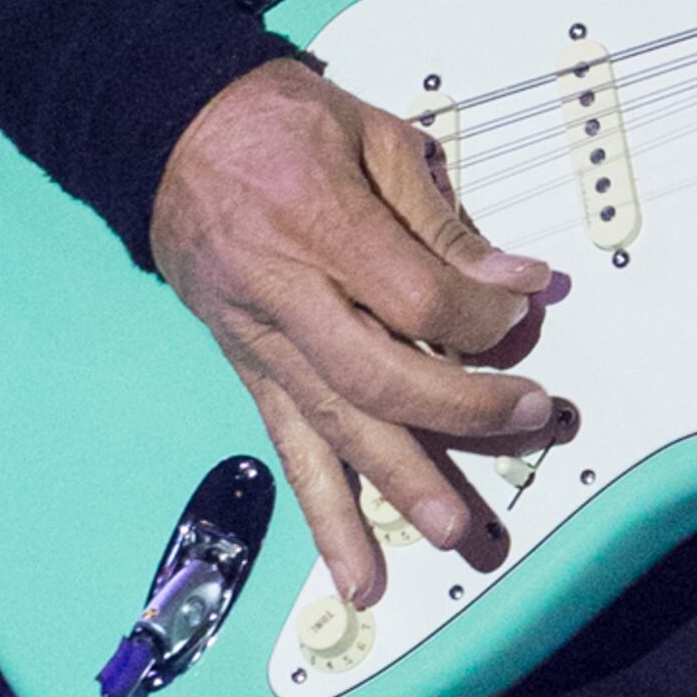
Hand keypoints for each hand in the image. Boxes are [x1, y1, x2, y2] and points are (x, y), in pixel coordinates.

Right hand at [148, 55, 569, 609]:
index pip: (415, 298)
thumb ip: (442, 220)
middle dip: (461, 409)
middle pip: (380, 374)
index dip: (480, 318)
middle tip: (530, 419)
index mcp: (318, 220)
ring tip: (453, 536)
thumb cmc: (276, 121)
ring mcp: (261, 339)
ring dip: (397, 485)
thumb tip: (517, 284)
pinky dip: (325, 516)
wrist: (166, 130)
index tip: (523, 313)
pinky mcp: (249, 368)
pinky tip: (357, 574)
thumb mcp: (372, 136)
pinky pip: (289, 448)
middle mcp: (284, 293)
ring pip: (334, 425)